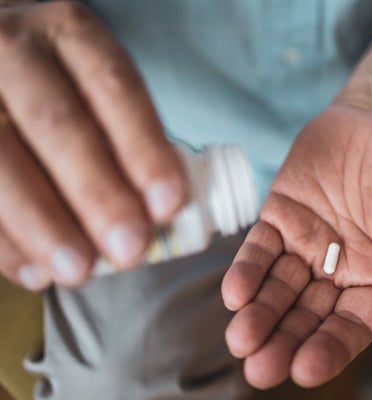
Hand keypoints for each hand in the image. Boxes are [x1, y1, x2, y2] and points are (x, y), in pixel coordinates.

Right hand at [0, 2, 185, 289]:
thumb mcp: (93, 85)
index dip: (144, 149)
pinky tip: (33, 271)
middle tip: (129, 248)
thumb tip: (162, 211)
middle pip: (58, 124)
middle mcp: (13, 49)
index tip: (168, 205)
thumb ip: (126, 137)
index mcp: (69, 34)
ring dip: (43, 223)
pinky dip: (1, 239)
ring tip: (78, 270)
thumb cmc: (57, 83)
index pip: (115, 88)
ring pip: (0, 158)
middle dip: (96, 193)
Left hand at [222, 104, 371, 387]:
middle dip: (284, 342)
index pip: (353, 324)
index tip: (306, 370)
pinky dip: (247, 271)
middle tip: (260, 370)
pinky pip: (260, 250)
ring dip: (259, 315)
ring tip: (240, 340)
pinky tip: (234, 294)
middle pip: (309, 315)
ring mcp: (306, 245)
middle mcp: (339, 270)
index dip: (331, 348)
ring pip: (279, 289)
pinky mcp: (279, 219)